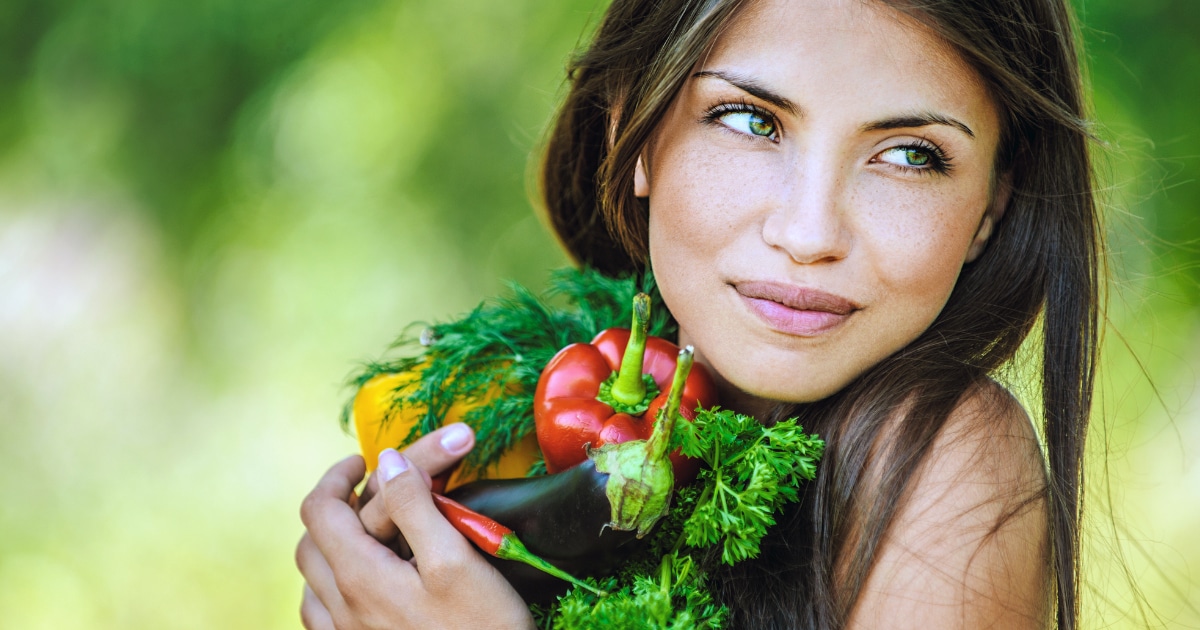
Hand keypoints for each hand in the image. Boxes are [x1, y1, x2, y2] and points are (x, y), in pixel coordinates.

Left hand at [296, 424, 534, 628]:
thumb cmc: (482, 628)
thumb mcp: (456, 558)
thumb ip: (415, 506)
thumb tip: (387, 460)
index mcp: (359, 577)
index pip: (320, 510)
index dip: (337, 476)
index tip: (366, 461)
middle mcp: (341, 609)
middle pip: (309, 542)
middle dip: (333, 506)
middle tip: (366, 490)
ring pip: (312, 580)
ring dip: (329, 545)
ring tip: (363, 531)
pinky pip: (322, 615)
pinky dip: (332, 585)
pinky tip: (360, 585)